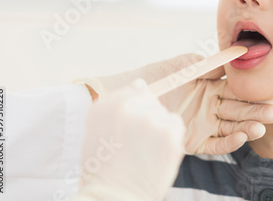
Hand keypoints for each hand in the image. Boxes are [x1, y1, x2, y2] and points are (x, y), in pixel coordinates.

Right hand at [73, 80, 184, 200]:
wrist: (114, 197)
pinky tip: (158, 153)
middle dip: (148, 118)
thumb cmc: (104, 169)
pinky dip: (172, 136)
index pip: (136, 90)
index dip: (137, 109)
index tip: (132, 127)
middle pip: (151, 101)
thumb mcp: (97, 130)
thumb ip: (116, 103)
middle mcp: (127, 107)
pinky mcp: (169, 132)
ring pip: (164, 114)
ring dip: (160, 128)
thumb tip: (141, 84)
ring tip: (147, 151)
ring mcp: (150, 118)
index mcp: (106, 105)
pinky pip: (176, 124)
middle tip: (138, 144)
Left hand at [75, 54, 272, 154]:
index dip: (257, 92)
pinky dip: (229, 141)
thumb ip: (209, 65)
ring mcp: (204, 124)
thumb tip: (235, 57)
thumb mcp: (184, 65)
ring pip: (232, 126)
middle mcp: (211, 106)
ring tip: (262, 126)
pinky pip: (215, 143)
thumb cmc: (156, 76)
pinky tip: (241, 136)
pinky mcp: (194, 141)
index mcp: (212, 86)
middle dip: (259, 111)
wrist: (129, 98)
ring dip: (248, 126)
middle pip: (240, 109)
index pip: (240, 90)